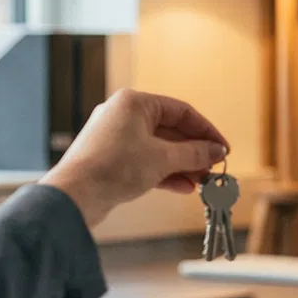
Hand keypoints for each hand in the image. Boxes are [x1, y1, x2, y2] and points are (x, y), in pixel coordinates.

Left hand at [40, 90, 229, 227]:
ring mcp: (116, 138)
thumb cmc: (113, 167)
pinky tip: (183, 187)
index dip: (206, 131)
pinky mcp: (111, 160)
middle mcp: (123, 115)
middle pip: (171, 130)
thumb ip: (195, 154)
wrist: (75, 195)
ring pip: (159, 148)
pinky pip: (146, 161)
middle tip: (214, 168)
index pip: (181, 111)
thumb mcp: (163, 158)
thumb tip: (217, 151)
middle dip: (194, 152)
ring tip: (202, 181)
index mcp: (134, 102)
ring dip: (182, 165)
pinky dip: (165, 173)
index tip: (223, 149)